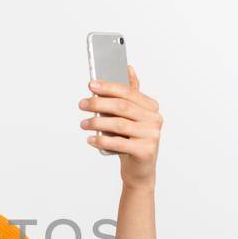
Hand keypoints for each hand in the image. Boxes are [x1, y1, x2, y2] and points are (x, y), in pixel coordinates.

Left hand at [80, 64, 162, 187]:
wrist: (139, 170)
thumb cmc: (131, 140)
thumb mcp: (130, 116)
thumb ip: (129, 94)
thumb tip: (128, 68)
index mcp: (151, 106)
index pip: (128, 92)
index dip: (109, 87)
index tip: (90, 84)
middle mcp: (155, 119)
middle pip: (122, 107)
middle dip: (99, 103)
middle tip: (82, 104)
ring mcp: (152, 135)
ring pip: (119, 124)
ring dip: (97, 123)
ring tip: (83, 123)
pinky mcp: (146, 151)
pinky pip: (119, 143)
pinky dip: (102, 140)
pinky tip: (90, 139)